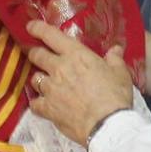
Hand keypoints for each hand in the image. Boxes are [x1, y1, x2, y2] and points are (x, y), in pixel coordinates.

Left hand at [26, 20, 134, 144]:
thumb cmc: (115, 94)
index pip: (50, 35)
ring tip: (45, 83)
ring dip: (39, 79)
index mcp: (75, 55)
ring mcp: (50, 89)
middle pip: (37, 55)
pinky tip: (43, 105)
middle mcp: (58, 68)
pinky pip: (35, 103)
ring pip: (34, 78)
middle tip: (38, 55)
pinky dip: (38, 103)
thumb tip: (115, 49)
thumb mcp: (120, 73)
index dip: (38, 28)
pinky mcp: (47, 108)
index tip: (30, 27)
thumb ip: (114, 59)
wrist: (107, 124)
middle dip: (35, 53)